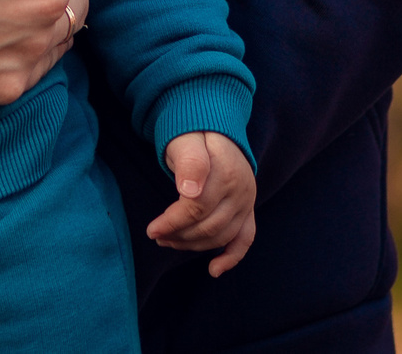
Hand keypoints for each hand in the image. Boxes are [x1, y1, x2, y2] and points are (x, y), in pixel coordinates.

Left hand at [145, 131, 256, 275]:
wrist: (215, 130)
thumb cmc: (194, 135)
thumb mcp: (187, 140)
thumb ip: (190, 162)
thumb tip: (190, 191)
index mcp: (225, 172)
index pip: (197, 208)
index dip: (172, 222)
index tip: (152, 230)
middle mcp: (241, 190)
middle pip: (208, 226)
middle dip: (179, 235)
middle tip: (156, 236)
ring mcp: (247, 202)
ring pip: (221, 236)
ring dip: (194, 245)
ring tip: (169, 241)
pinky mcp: (248, 211)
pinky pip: (245, 239)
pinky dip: (232, 257)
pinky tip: (214, 270)